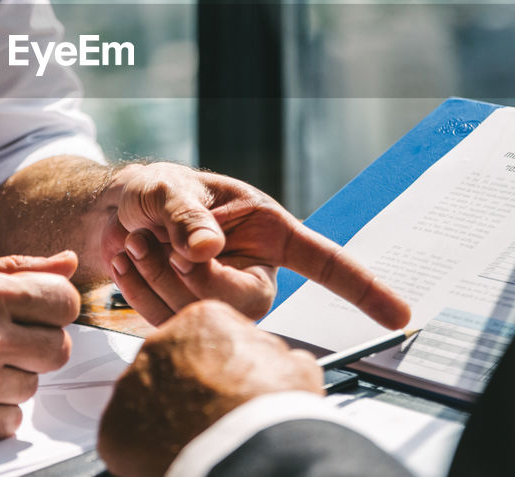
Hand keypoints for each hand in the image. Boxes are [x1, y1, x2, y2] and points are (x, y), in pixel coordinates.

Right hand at [0, 251, 80, 448]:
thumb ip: (16, 268)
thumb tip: (68, 262)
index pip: (65, 302)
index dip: (53, 307)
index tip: (36, 312)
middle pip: (60, 349)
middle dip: (39, 345)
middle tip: (5, 342)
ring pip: (34, 387)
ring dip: (11, 378)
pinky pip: (11, 421)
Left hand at [97, 300, 322, 476]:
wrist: (250, 457)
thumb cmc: (272, 412)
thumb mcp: (294, 366)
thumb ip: (273, 354)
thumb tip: (277, 359)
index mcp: (203, 318)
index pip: (205, 335)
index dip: (220, 364)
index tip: (227, 384)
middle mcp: (159, 343)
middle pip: (171, 363)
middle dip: (187, 386)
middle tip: (210, 414)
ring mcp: (132, 383)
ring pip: (147, 396)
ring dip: (165, 414)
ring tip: (195, 438)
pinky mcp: (114, 425)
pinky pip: (128, 432)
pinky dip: (146, 445)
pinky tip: (175, 453)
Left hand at [99, 163, 409, 327]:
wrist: (114, 214)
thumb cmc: (155, 191)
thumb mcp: (169, 188)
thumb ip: (186, 215)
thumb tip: (207, 249)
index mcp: (269, 231)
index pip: (325, 262)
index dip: (363, 288)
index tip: (399, 315)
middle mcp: (254, 270)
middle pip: (246, 302)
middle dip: (194, 276)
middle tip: (158, 240)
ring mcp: (224, 299)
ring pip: (205, 317)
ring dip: (158, 278)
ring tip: (138, 240)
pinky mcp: (192, 320)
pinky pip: (170, 326)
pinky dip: (140, 291)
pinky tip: (129, 259)